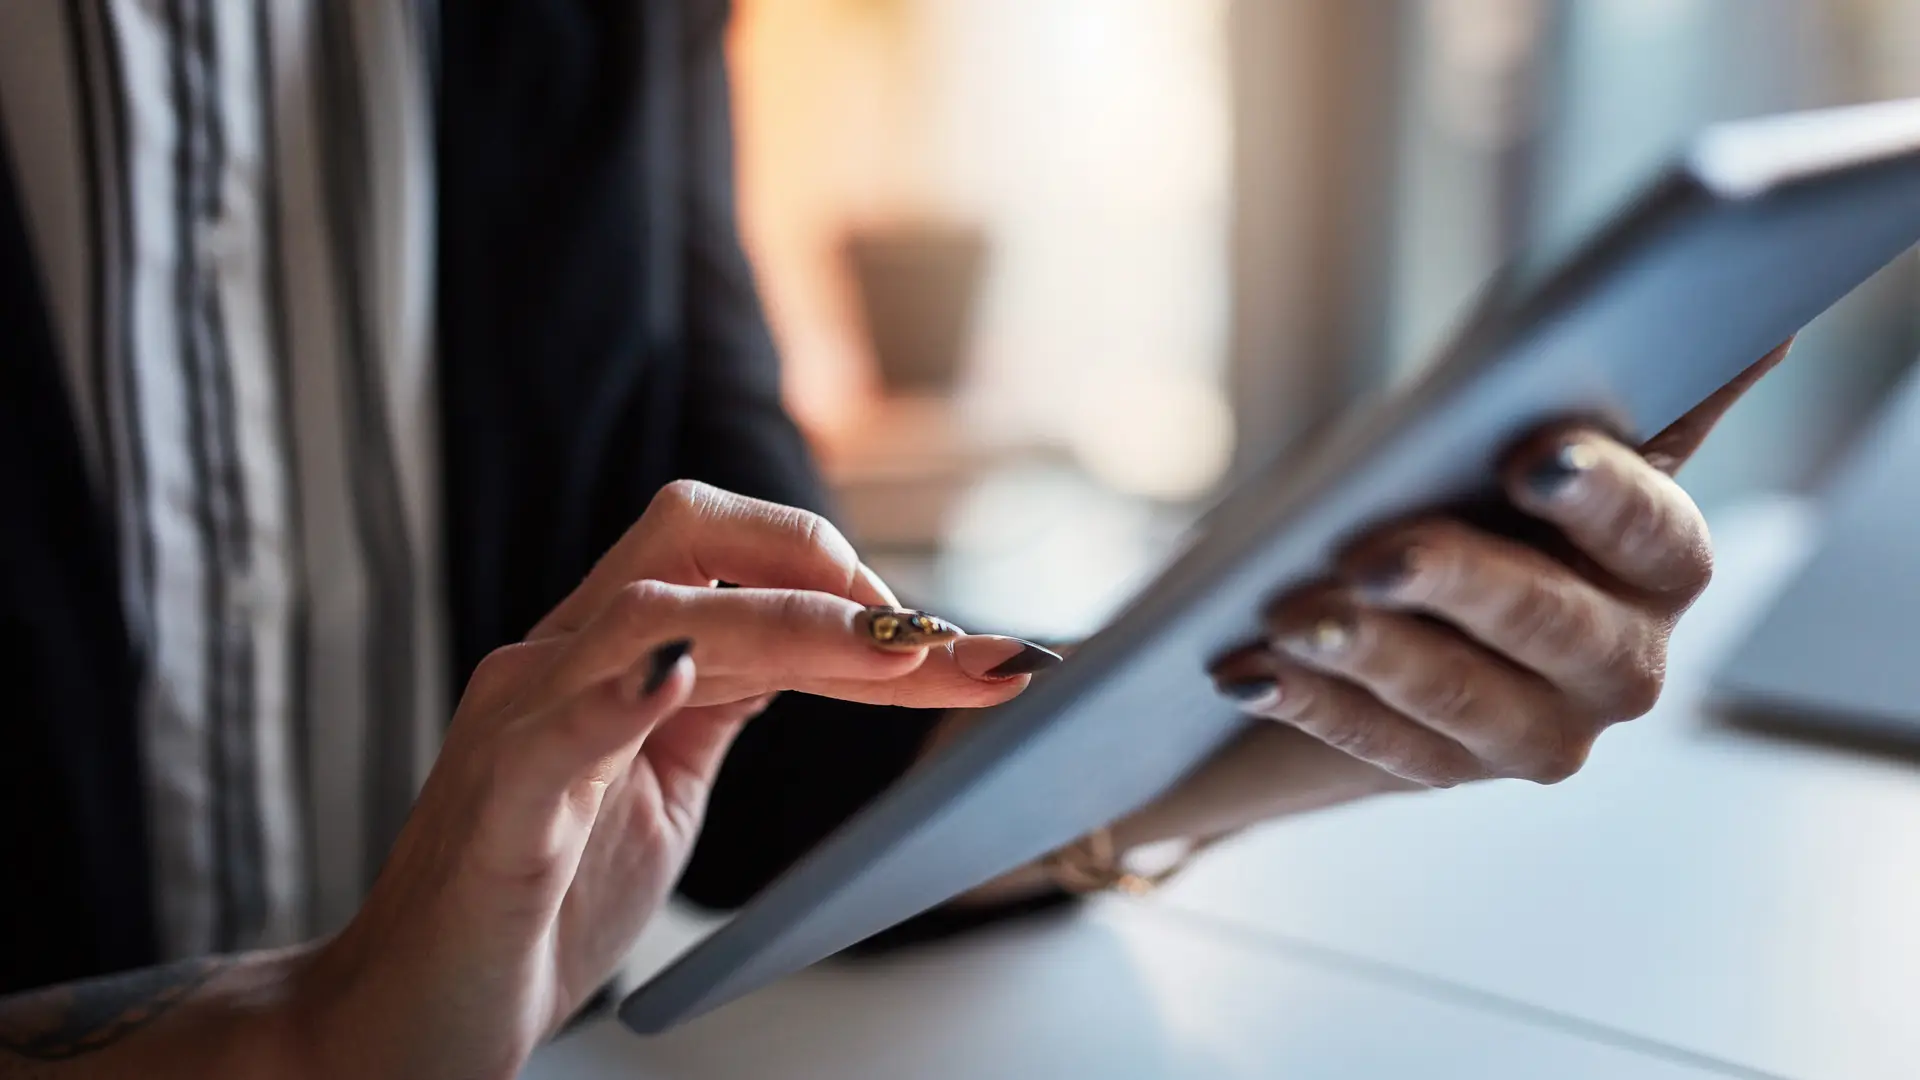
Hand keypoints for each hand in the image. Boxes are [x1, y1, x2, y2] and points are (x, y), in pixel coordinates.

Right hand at [293, 482, 1050, 1078]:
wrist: (412, 1018)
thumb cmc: (535, 907)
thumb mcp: (662, 789)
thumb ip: (720, 706)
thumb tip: (814, 646)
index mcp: (606, 655)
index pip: (738, 567)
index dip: (850, 584)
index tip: (955, 642)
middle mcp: (562, 660)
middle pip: (692, 536)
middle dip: (827, 563)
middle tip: (934, 637)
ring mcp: (524, 720)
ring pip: (652, 610)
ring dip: (788, 621)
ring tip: (892, 651)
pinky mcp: (503, 802)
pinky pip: (564, 722)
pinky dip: (629, 688)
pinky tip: (685, 674)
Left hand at [1193, 342, 1789, 803]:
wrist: (1373, 590)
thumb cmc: (1448, 479)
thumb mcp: (1489, 426)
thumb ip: (1565, 380)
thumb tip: (1715, 316)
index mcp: (1659, 558)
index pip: (1654, 530)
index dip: (1602, 495)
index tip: (1534, 453)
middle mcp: (1623, 658)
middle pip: (1557, 625)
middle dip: (1463, 583)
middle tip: (1375, 554)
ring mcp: (1543, 730)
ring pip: (1465, 698)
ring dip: (1373, 654)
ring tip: (1291, 615)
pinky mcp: (1449, 769)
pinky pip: (1379, 744)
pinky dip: (1310, 701)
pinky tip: (1247, 670)